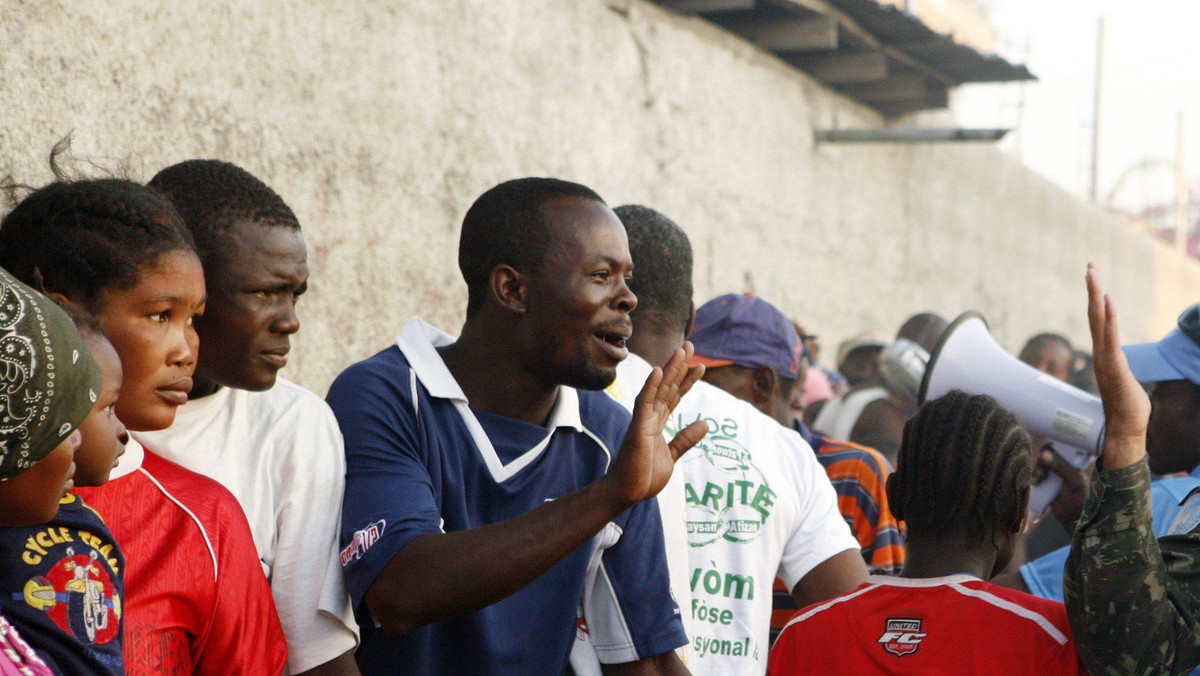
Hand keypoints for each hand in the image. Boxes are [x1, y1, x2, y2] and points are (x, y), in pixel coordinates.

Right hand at [605, 342, 707, 507]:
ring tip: (682, 351)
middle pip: (668, 386)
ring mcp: (642, 421)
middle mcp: (650, 417)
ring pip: (658, 389)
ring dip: (670, 370)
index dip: (687, 380)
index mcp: (657, 423)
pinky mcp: (637, 428)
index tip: (699, 365)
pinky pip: (644, 403)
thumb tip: (706, 423)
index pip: (674, 396)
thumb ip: (686, 438)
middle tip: (691, 345)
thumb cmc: (644, 476)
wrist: (627, 492)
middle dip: (680, 367)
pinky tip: (658, 371)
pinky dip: (651, 387)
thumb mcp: (672, 455)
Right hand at [1040, 446, 1089, 533]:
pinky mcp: (1048, 476)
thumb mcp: (1073, 482)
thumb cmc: (1078, 499)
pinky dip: (1034, 474)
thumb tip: (1043, 454)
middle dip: (1044, 457)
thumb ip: (1060, 467)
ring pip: (1042, 459)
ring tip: (1039, 479)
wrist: (1070, 518)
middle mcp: (1069, 460)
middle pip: (1052, 448)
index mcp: (1081, 458)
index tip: (1047, 438)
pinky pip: (1037, 469)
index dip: (1058, 436)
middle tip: (1042, 467)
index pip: (1069, 441)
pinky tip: (1036, 482)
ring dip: (1038, 467)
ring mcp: (1058, 468)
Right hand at [1086, 263, 1150, 469]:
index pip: (1099, 321)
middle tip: (1090, 265)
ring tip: (1092, 274)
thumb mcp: (1124, 380)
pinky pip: (1110, 337)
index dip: (1096, 299)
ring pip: (1099, 321)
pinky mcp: (1114, 366)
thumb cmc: (1127, 408)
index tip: (1094, 278)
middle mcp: (1101, 353)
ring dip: (1095, 295)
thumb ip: (1118, 368)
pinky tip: (1107, 301)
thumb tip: (1117, 366)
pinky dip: (1109, 318)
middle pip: (1094, 314)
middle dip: (1092, 289)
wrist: (1124, 429)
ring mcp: (1105, 359)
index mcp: (1105, 354)